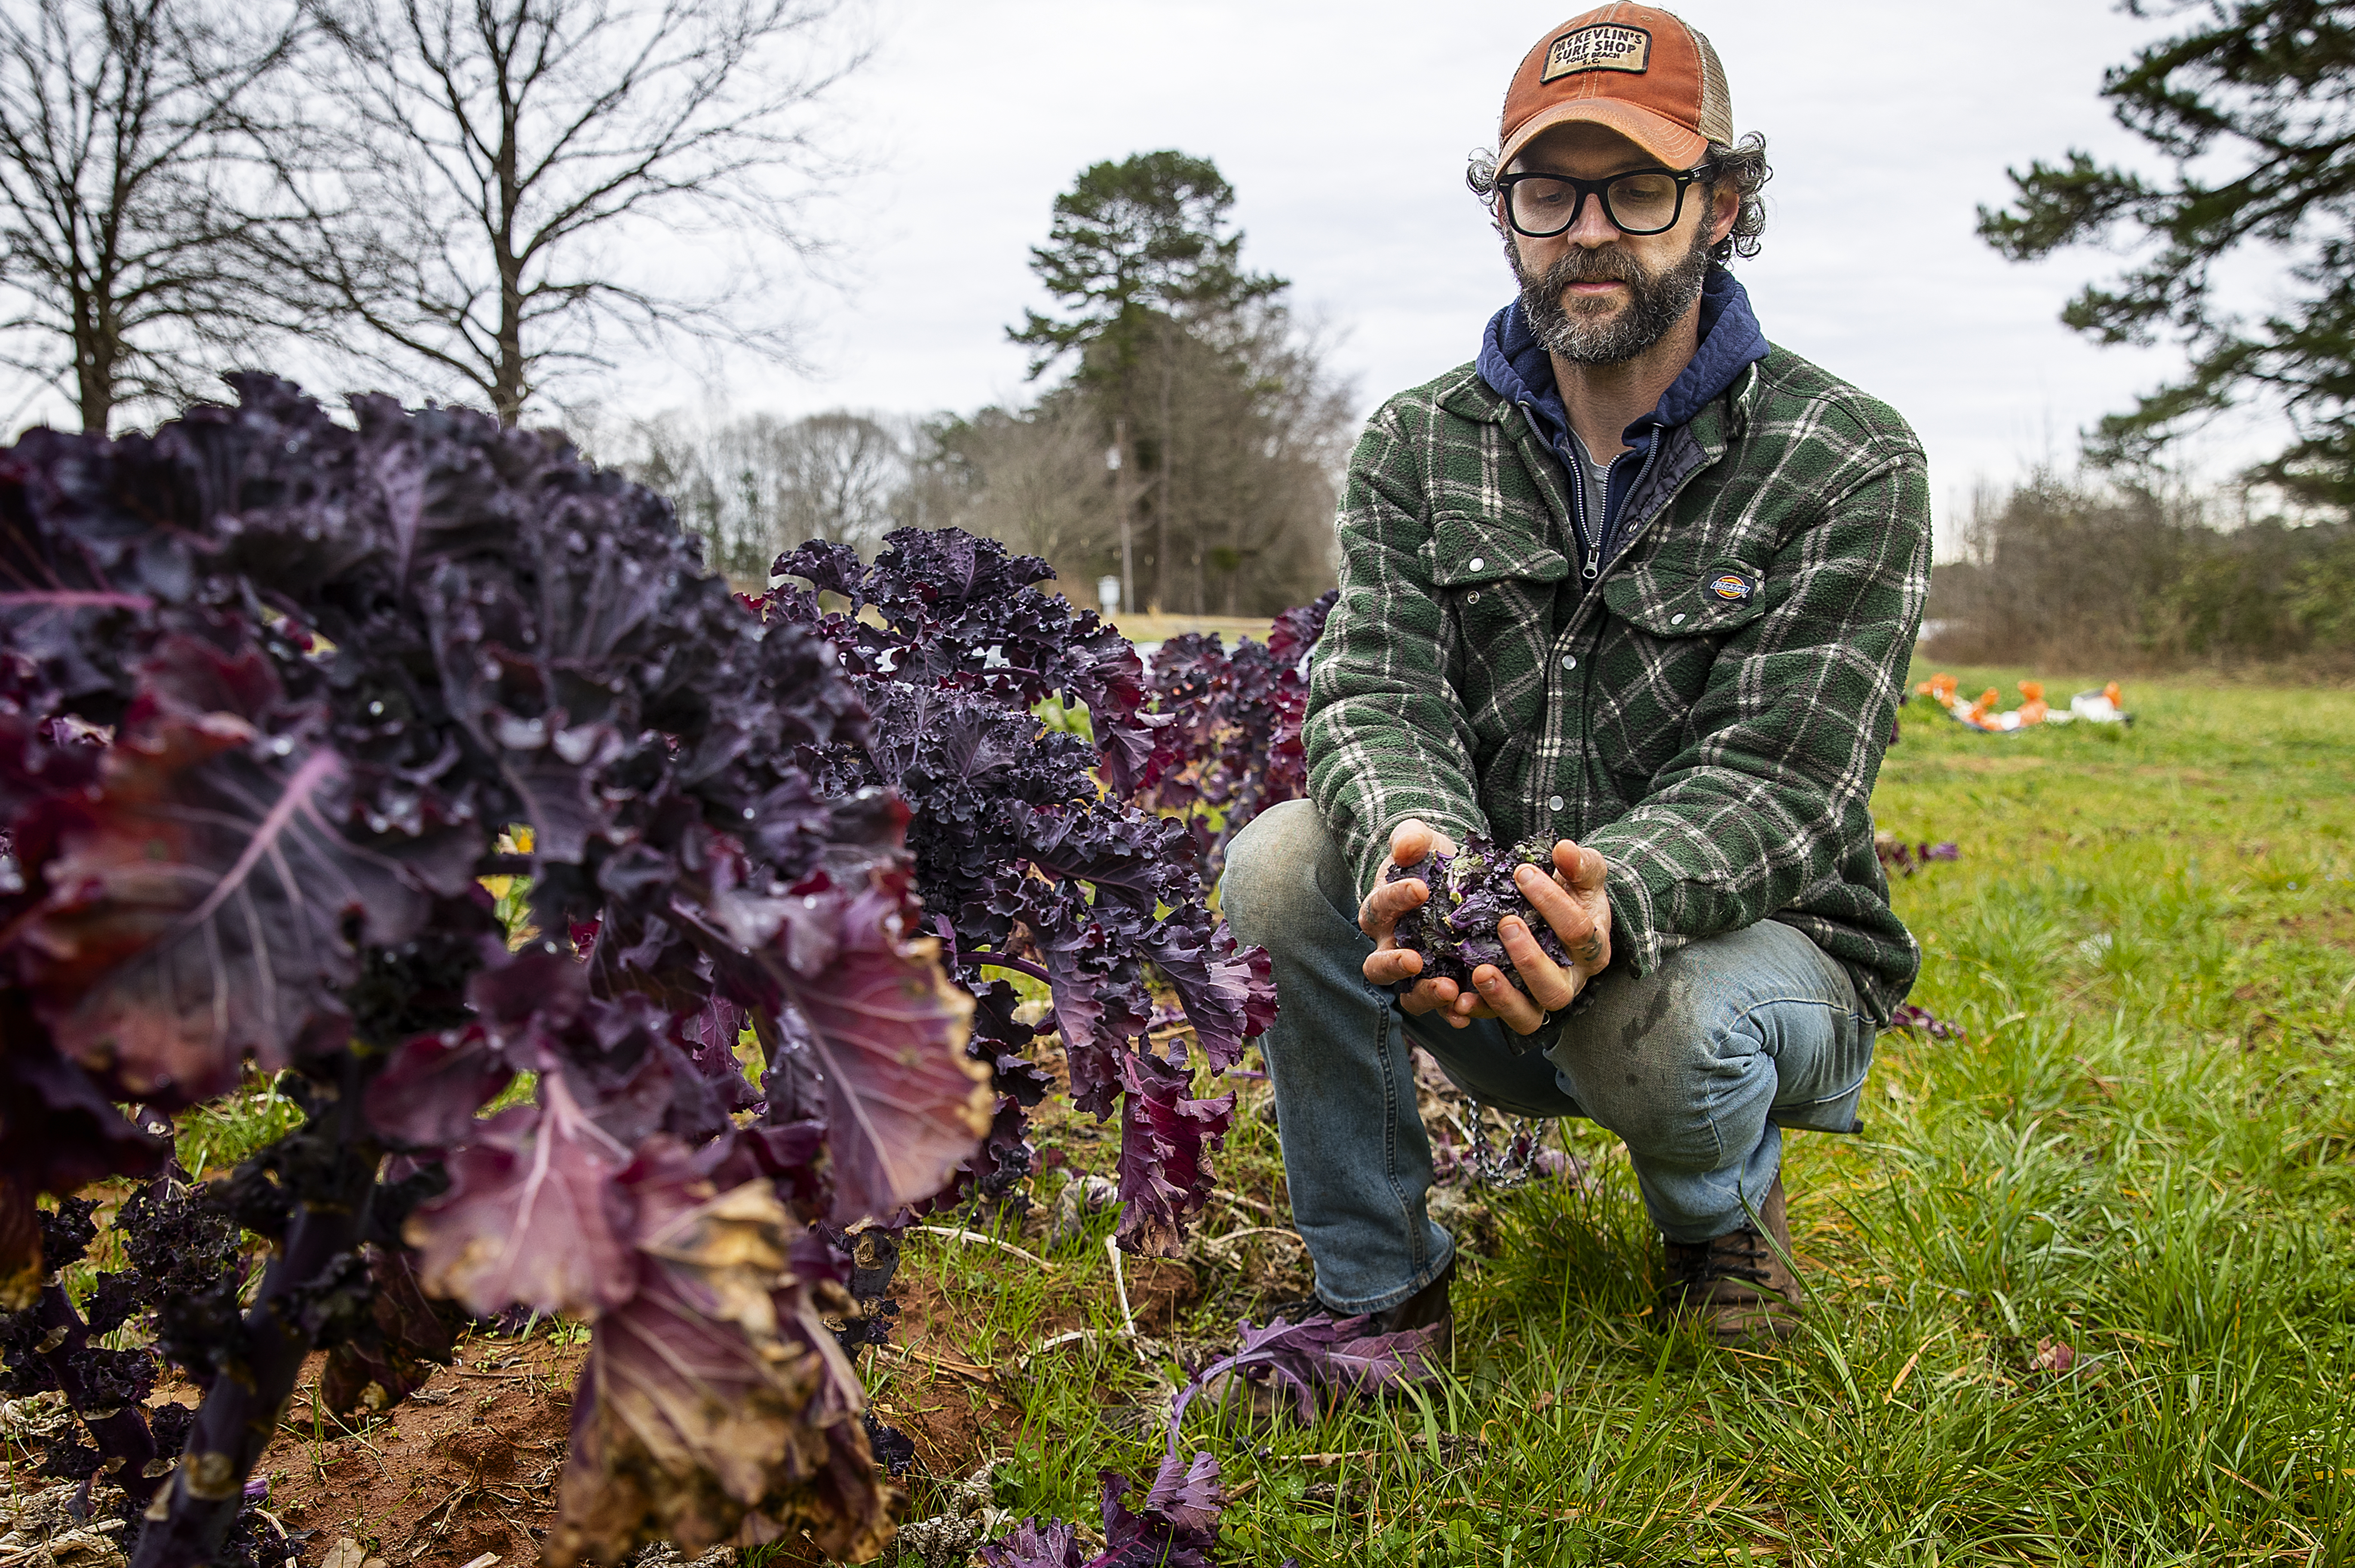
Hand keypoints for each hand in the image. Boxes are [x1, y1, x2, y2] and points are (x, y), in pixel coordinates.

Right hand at [1358, 818, 1491, 1029]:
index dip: (1394, 899)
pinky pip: (1444, 1007)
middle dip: (1395, 965)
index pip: (1379, 908)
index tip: (1419, 888)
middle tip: (1417, 960)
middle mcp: (1392, 948)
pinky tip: (1469, 1012)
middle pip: (1379, 966)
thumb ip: (1410, 839)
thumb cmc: (1431, 860)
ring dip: (1427, 994)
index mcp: (1381, 912)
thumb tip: (1404, 847)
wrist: (1456, 879)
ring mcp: (1418, 972)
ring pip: (1409, 994)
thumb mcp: (1422, 841)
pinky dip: (1454, 1012)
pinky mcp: (1446, 983)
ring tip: (1451, 990)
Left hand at [1466, 840, 1612, 1035]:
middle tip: (1505, 923)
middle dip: (1530, 959)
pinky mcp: (1511, 1005)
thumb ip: (1579, 863)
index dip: (1553, 903)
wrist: (1558, 915)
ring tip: (1479, 971)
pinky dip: (1477, 1011)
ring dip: (1502, 997)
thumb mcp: (1582, 874)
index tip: (1522, 872)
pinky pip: (1495, 1019)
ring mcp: (1539, 998)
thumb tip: (1564, 849)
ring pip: (1528, 1016)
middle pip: (1556, 988)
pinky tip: (1457, 998)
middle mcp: (1570, 980)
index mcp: (1592, 949)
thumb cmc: (1572, 892)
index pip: (1579, 932)